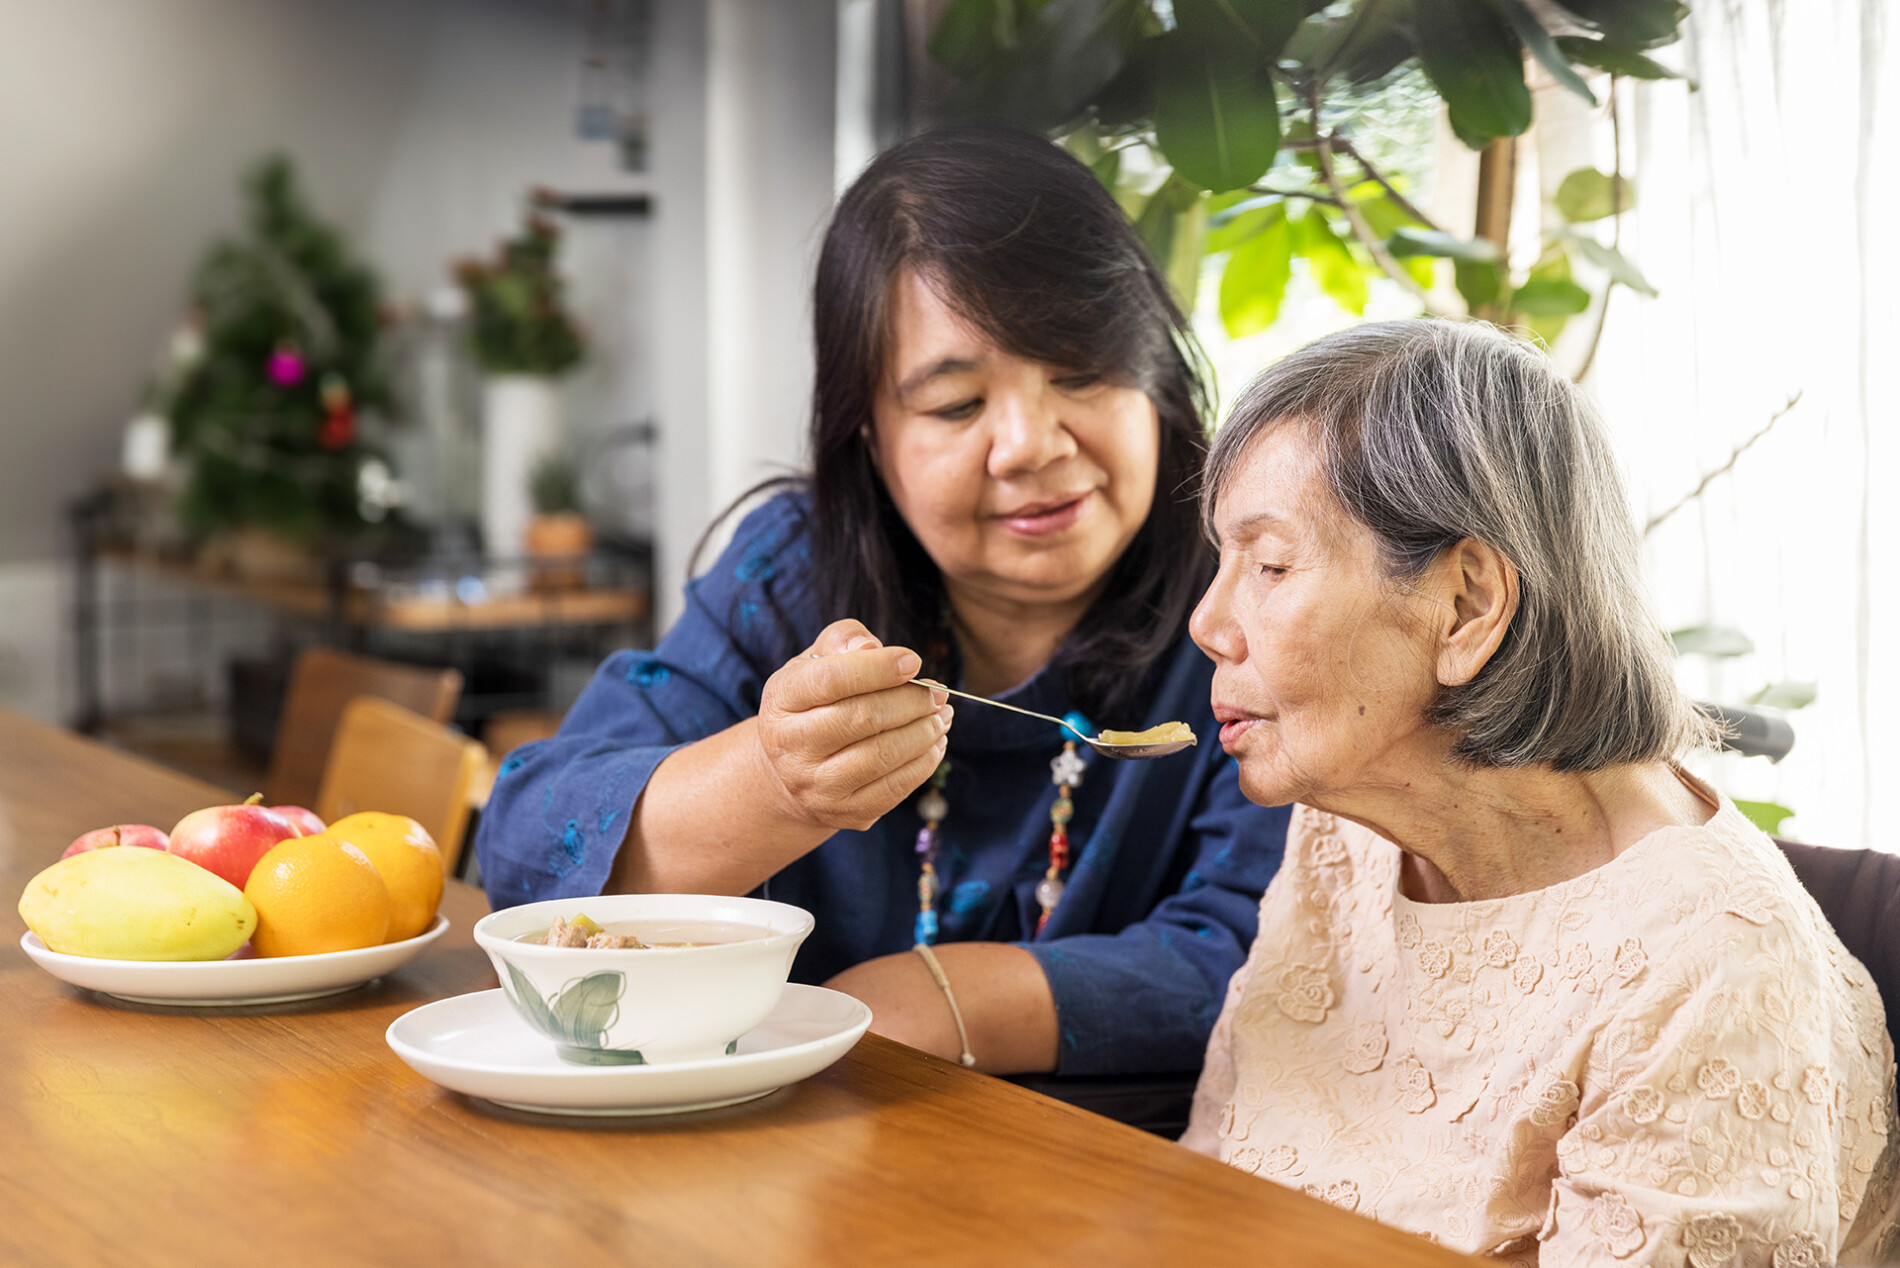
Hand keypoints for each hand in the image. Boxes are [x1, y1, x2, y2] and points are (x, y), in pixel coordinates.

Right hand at [754, 620, 950, 831]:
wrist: (791, 772)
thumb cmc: (814, 704)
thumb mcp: (815, 663)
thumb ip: (843, 641)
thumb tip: (872, 649)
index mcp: (782, 701)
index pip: (831, 680)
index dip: (879, 668)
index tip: (913, 661)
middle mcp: (791, 747)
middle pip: (863, 718)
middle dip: (912, 701)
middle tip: (938, 692)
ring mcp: (817, 786)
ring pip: (883, 755)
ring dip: (925, 731)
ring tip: (943, 714)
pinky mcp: (845, 812)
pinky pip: (896, 787)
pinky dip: (925, 761)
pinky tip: (935, 742)